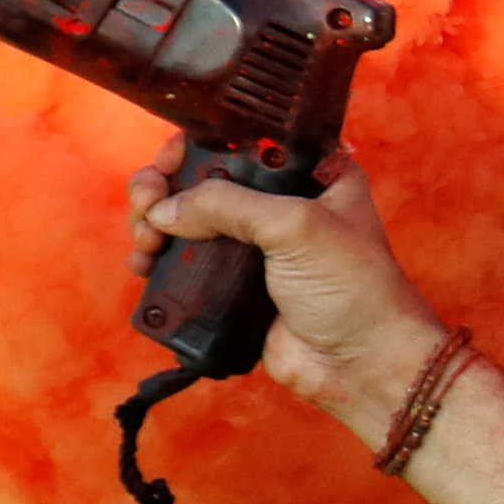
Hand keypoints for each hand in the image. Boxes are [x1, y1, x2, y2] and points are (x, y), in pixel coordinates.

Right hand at [132, 155, 447, 439]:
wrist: (360, 363)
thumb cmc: (351, 287)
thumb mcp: (296, 226)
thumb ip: (229, 205)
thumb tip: (164, 208)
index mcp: (311, 173)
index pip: (242, 140)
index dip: (197, 145)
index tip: (167, 161)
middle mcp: (280, 202)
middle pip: (204, 179)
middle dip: (164, 187)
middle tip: (146, 204)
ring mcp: (255, 245)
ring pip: (187, 220)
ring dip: (153, 223)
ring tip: (143, 240)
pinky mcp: (234, 284)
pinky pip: (186, 262)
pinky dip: (158, 257)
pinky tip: (143, 263)